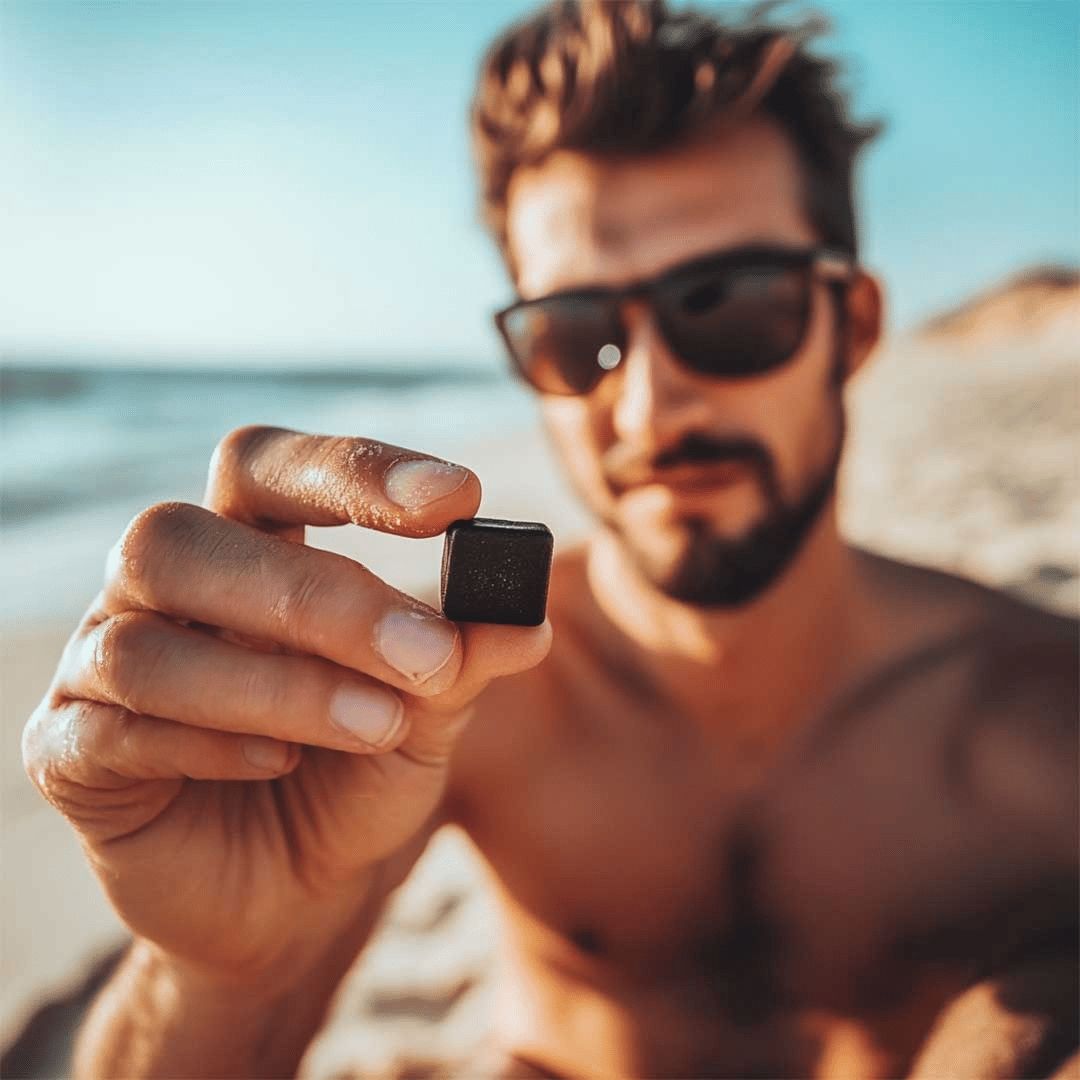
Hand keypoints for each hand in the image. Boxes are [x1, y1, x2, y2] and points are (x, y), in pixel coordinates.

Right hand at [23, 426, 550, 984]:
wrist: (294, 898)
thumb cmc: (356, 779)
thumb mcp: (424, 720)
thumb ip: (462, 663)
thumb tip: (527, 620)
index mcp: (249, 546)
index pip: (272, 466)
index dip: (354, 470)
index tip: (459, 496)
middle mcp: (162, 587)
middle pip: (187, 537)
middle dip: (318, 596)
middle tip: (426, 652)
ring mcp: (100, 663)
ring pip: (146, 642)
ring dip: (279, 684)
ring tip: (378, 727)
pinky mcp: (68, 751)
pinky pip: (108, 729)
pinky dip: (204, 744)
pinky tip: (276, 766)